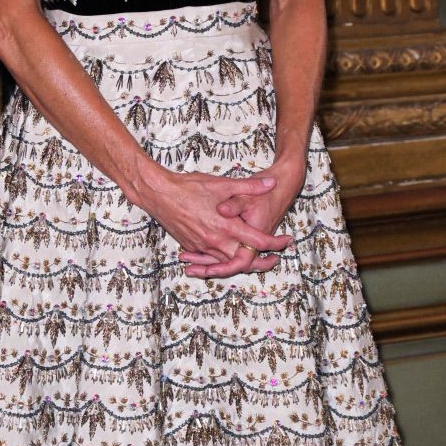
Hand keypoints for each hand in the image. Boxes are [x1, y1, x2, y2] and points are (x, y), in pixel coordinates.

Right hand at [141, 166, 292, 278]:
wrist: (159, 194)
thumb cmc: (189, 187)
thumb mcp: (223, 183)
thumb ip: (249, 186)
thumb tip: (271, 183)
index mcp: (227, 225)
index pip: (258, 241)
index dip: (276, 243)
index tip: (286, 241)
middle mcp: (216, 240)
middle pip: (245, 260)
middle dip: (262, 262)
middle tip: (275, 259)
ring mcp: (203, 246)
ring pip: (228, 263)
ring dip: (242, 262)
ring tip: (255, 259)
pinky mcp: (192, 246)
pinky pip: (211, 259)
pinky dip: (221, 260)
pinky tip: (227, 255)